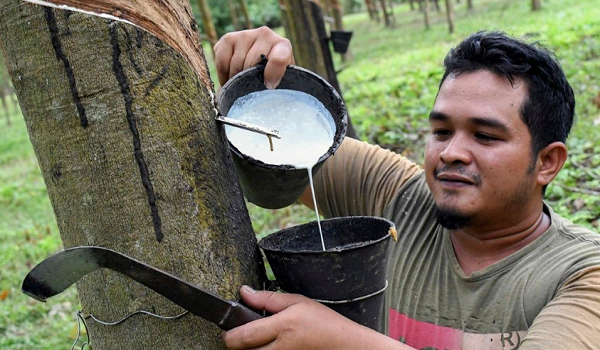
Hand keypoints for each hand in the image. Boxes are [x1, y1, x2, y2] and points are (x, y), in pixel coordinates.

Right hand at [214, 27, 294, 88]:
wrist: (258, 66)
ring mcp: (245, 34)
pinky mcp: (228, 38)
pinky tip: (230, 78)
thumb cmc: (272, 78)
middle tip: (249, 90)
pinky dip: (223, 74)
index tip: (268, 87)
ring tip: (240, 86)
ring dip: (235, 80)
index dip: (272, 76)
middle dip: (248, 81)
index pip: (278, 59)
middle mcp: (265, 34)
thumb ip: (278, 84)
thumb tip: (267, 88)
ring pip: (236, 64)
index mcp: (283, 46)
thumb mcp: (280, 82)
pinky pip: (222, 61)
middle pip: (251, 64)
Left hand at [222, 286, 369, 349]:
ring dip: (251, 349)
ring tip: (259, 339)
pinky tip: (271, 345)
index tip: (227, 329)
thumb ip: (268, 298)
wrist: (344, 345)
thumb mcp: (297, 301)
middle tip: (242, 333)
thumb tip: (244, 292)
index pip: (243, 336)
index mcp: (282, 327)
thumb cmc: (324, 323)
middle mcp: (280, 348)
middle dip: (237, 343)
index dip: (229, 334)